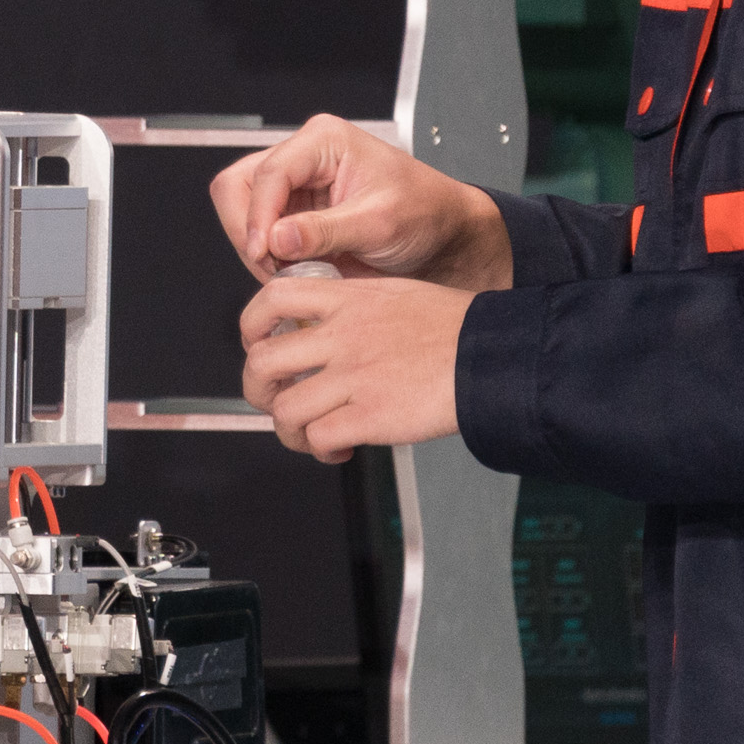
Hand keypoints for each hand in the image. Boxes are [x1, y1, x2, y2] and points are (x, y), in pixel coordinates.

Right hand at [208, 114, 513, 291]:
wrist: (442, 233)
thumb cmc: (424, 213)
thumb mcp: (380, 224)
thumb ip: (326, 231)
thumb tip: (276, 239)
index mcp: (324, 141)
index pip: (268, 174)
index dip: (257, 216)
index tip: (262, 253)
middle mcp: (302, 156)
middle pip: (239, 186)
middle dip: (248, 231)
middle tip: (272, 267)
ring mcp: (295, 184)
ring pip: (241, 209)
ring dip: (257, 247)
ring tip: (290, 273)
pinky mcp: (293, 211)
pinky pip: (259, 231)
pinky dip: (268, 256)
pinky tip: (295, 272)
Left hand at [239, 268, 471, 463]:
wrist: (492, 357)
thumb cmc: (455, 328)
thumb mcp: (394, 294)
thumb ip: (353, 306)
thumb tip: (321, 325)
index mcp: (348, 299)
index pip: (272, 299)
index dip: (251, 327)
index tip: (257, 344)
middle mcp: (343, 335)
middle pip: (263, 362)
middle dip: (258, 389)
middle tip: (274, 399)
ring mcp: (354, 375)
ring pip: (286, 409)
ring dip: (289, 430)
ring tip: (308, 432)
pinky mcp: (371, 415)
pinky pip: (318, 438)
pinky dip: (320, 449)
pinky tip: (338, 447)